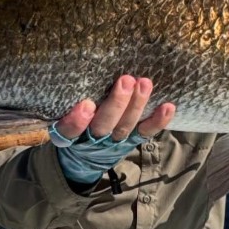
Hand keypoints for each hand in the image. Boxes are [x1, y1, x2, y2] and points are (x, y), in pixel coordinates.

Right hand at [50, 76, 175, 185]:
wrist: (83, 158)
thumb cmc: (72, 126)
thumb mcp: (60, 120)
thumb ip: (66, 105)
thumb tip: (72, 69)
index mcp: (69, 135)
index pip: (68, 130)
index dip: (77, 121)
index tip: (86, 105)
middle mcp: (92, 139)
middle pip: (103, 125)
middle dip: (116, 103)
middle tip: (125, 80)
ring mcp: (114, 140)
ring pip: (125, 126)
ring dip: (137, 104)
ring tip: (144, 83)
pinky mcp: (131, 140)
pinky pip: (145, 132)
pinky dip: (158, 121)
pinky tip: (168, 107)